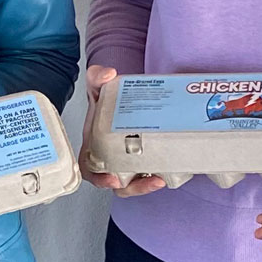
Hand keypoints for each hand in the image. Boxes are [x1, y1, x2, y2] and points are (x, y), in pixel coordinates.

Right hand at [78, 63, 164, 197]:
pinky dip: (160, 173)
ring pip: (135, 182)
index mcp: (94, 146)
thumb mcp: (98, 85)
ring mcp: (129, 160)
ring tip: (161, 179)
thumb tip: (107, 74)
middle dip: (133, 187)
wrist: (127, 92)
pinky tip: (170, 168)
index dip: (98, 179)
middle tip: (149, 181)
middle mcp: (110, 157)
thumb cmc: (107, 95)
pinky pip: (151, 172)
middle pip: (117, 182)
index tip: (111, 179)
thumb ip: (97, 77)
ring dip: (147, 185)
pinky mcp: (146, 157)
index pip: (90, 169)